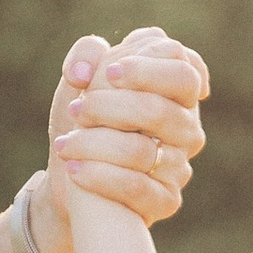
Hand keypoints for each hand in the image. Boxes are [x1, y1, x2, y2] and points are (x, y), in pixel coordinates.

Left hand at [37, 24, 208, 252]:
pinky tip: (74, 169)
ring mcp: (180, 165)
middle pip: (160, 110)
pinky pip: (137, 188)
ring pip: (141, 150)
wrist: (75, 174)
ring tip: (65, 143)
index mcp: (177, 90)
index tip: (109, 72)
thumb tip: (86, 71)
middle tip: (77, 108)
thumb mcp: (81, 78)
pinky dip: (99, 176)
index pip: (184, 70)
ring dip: (94, 143)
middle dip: (110, 107)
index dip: (146, 69)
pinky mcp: (166, 200)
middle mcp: (187, 127)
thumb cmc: (87, 119)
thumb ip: (87, 53)